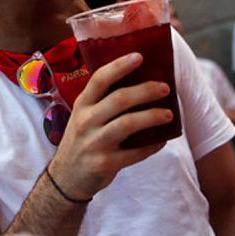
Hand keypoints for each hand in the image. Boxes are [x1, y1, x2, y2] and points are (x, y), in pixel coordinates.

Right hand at [47, 52, 172, 200]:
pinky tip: (162, 140)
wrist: (65, 178)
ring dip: (152, 116)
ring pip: (128, 124)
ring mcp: (94, 143)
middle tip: (165, 88)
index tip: (139, 56)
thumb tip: (141, 83)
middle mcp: (85, 121)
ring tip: (169, 114)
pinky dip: (152, 145)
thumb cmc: (82, 140)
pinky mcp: (105, 164)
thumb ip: (103, 102)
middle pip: (119, 99)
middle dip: (145, 91)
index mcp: (82, 105)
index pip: (100, 79)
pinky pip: (135, 153)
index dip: (120, 66)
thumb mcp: (83, 117)